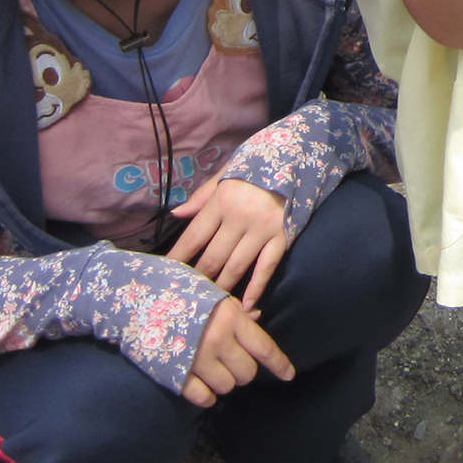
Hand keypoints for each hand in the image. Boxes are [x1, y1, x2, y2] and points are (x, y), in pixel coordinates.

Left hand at [167, 178, 288, 309]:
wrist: (296, 156)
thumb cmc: (255, 167)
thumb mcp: (225, 174)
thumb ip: (201, 196)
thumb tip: (176, 214)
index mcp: (221, 201)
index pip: (193, 237)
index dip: (178, 258)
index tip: (167, 274)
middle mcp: (240, 217)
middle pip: (213, 258)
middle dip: (198, 278)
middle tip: (189, 293)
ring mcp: (262, 229)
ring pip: (236, 267)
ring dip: (222, 287)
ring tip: (212, 302)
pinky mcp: (282, 237)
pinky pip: (267, 267)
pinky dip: (256, 288)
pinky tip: (248, 305)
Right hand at [181, 296, 291, 408]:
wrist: (137, 300)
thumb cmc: (177, 293)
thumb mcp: (211, 294)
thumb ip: (234, 310)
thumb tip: (256, 317)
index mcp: (230, 319)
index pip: (264, 347)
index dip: (279, 364)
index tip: (288, 375)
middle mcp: (219, 341)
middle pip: (247, 372)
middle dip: (242, 370)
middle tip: (230, 361)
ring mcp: (198, 360)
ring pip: (228, 386)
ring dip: (223, 381)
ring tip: (212, 369)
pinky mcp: (178, 375)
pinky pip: (204, 398)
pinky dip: (206, 395)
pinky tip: (200, 384)